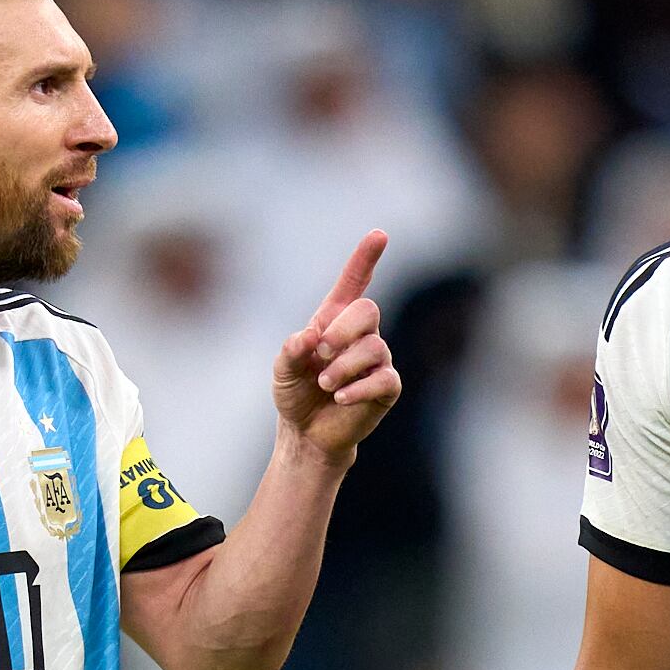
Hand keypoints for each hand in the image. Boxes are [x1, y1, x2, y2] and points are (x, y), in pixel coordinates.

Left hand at [270, 232, 402, 459]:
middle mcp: (361, 335)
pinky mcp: (386, 387)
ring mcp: (377, 360)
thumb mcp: (282, 370)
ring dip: (343, 366)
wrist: (307, 433)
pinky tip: (340, 397)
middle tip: (321, 354)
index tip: (379, 235)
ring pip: (374, 347)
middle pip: (368, 310)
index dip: (365, 258)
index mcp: (334, 320)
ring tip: (325, 385)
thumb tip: (308, 338)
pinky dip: (358, 387)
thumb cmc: (296, 394)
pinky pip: (383, 378)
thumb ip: (290, 351)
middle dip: (342, 330)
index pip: (354, 283)